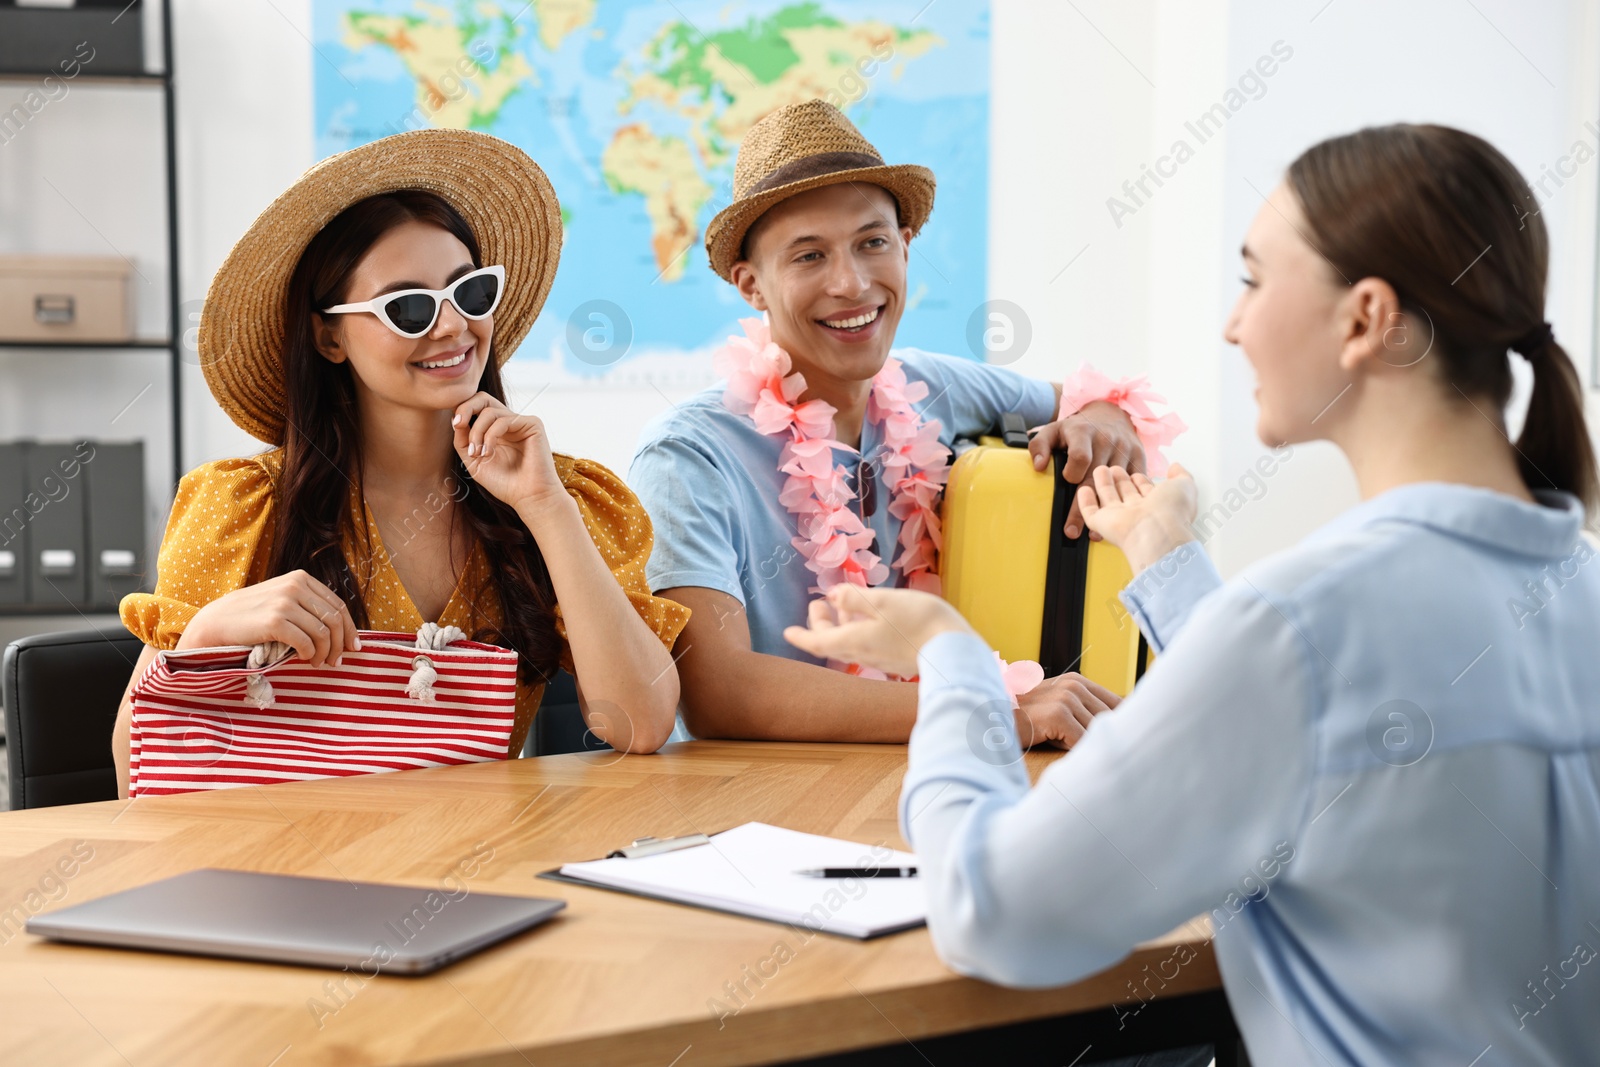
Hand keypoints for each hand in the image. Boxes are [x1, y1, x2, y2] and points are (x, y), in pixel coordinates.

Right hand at [178, 570, 359, 666]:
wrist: (215, 622)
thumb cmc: (252, 616)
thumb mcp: (282, 600)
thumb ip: (308, 606)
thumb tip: (342, 630)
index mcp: (301, 578)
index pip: (338, 605)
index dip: (349, 629)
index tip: (354, 647)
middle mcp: (295, 586)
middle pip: (334, 620)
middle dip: (340, 644)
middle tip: (337, 662)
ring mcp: (284, 602)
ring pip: (323, 633)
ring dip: (325, 653)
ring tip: (318, 664)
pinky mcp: (274, 621)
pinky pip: (306, 642)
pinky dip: (310, 654)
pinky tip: (304, 659)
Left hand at [452, 392, 565, 518]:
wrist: (528, 497)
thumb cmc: (504, 483)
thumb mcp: (474, 460)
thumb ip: (463, 440)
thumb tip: (457, 419)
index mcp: (496, 429)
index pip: (477, 407)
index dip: (463, 411)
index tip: (455, 426)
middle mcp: (509, 422)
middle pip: (483, 398)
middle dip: (466, 408)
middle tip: (458, 423)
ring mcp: (521, 422)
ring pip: (489, 411)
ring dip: (477, 432)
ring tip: (477, 453)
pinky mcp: (533, 424)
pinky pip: (503, 420)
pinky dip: (490, 435)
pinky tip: (489, 453)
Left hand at [783, 584, 973, 677]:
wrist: (956, 652)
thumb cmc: (919, 622)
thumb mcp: (884, 602)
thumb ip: (855, 599)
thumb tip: (832, 597)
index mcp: (854, 640)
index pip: (818, 642)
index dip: (801, 635)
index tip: (787, 631)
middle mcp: (864, 654)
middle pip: (833, 642)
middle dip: (821, 624)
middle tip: (817, 606)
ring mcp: (881, 659)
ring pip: (850, 643)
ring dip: (841, 625)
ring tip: (841, 606)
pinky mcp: (897, 659)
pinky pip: (868, 644)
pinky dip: (860, 629)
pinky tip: (870, 618)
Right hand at [1014, 672, 1121, 749]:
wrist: (989, 721)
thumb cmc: (1024, 723)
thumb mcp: (1057, 711)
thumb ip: (1084, 714)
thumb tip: (1120, 730)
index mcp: (1076, 681)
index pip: (1117, 704)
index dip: (1123, 724)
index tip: (1127, 742)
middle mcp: (1073, 685)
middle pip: (1109, 719)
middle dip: (1108, 738)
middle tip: (1111, 757)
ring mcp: (1065, 698)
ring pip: (1095, 731)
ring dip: (1086, 745)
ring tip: (1074, 752)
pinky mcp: (1057, 714)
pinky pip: (1081, 741)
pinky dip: (1076, 751)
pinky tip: (1062, 751)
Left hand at [1028, 400, 1145, 537]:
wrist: (1111, 414)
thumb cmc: (1078, 428)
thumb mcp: (1054, 430)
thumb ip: (1039, 445)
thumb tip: (1039, 467)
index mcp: (1083, 432)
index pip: (1080, 456)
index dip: (1073, 473)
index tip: (1068, 482)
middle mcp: (1106, 440)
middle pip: (1095, 478)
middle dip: (1082, 507)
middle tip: (1071, 531)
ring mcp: (1124, 449)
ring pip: (1116, 484)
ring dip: (1106, 510)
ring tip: (1095, 533)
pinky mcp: (1139, 457)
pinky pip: (1135, 482)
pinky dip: (1127, 502)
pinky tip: (1118, 519)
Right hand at [1076, 463, 1198, 573]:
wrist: (1156, 532)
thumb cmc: (1172, 511)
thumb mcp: (1184, 485)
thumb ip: (1180, 474)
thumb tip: (1176, 467)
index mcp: (1157, 504)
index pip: (1145, 489)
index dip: (1140, 479)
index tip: (1134, 470)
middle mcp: (1138, 512)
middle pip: (1126, 493)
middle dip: (1120, 479)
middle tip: (1113, 467)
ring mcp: (1120, 518)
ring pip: (1109, 499)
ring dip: (1103, 484)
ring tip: (1099, 469)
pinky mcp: (1102, 524)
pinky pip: (1091, 512)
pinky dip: (1085, 501)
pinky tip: (1083, 489)